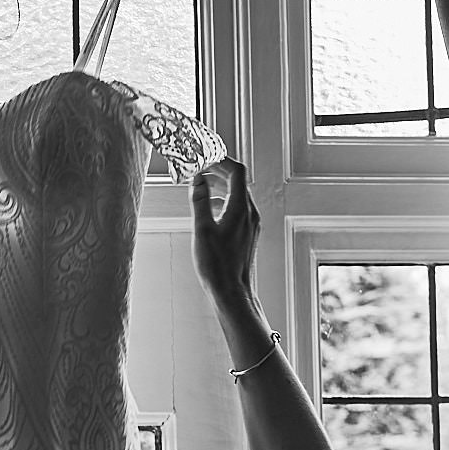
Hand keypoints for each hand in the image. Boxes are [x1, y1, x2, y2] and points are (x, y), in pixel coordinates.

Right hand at [190, 158, 259, 302]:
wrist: (232, 292)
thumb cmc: (217, 265)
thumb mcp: (202, 229)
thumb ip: (200, 200)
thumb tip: (198, 178)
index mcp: (241, 208)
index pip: (237, 172)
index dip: (221, 160)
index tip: (205, 157)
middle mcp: (250, 213)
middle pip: (238, 182)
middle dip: (218, 171)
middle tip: (199, 168)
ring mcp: (250, 224)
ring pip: (237, 195)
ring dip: (220, 186)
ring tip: (201, 185)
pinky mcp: (247, 233)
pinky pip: (237, 208)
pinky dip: (223, 201)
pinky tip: (209, 209)